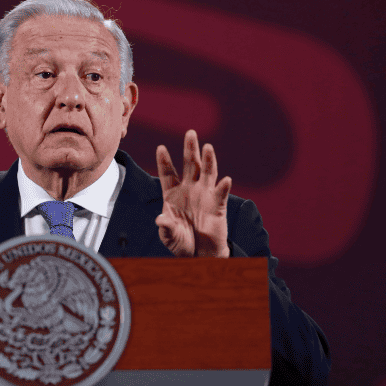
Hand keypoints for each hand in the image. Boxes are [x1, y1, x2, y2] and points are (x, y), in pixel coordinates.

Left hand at [155, 130, 231, 257]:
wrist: (200, 253)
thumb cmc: (181, 241)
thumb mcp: (169, 235)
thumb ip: (165, 227)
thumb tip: (160, 219)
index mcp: (173, 194)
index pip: (168, 174)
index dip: (164, 161)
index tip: (161, 148)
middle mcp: (189, 189)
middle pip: (190, 165)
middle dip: (190, 149)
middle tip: (190, 132)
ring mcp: (205, 195)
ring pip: (207, 173)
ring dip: (208, 160)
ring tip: (208, 147)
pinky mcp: (218, 205)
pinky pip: (221, 193)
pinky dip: (223, 187)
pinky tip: (226, 180)